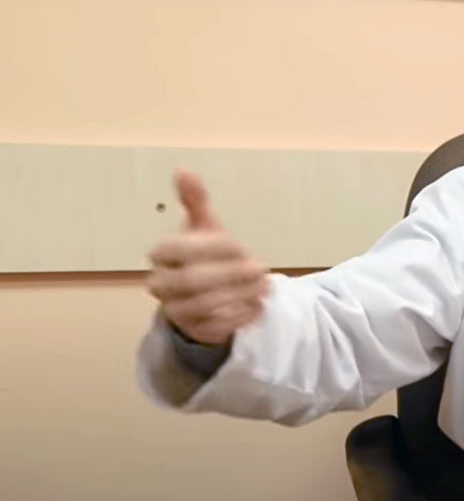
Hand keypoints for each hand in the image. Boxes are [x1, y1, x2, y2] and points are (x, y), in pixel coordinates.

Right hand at [146, 168, 269, 344]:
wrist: (203, 296)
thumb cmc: (204, 255)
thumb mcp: (204, 226)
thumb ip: (195, 201)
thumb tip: (182, 169)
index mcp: (162, 254)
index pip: (180, 249)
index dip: (213, 247)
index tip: (241, 246)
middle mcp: (161, 284)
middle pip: (193, 280)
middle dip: (231, 273)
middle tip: (260, 267)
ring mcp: (176, 310)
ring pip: (206, 304)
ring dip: (241, 293)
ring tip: (265, 285)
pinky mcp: (194, 331)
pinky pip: (217, 326)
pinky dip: (241, 314)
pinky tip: (258, 303)